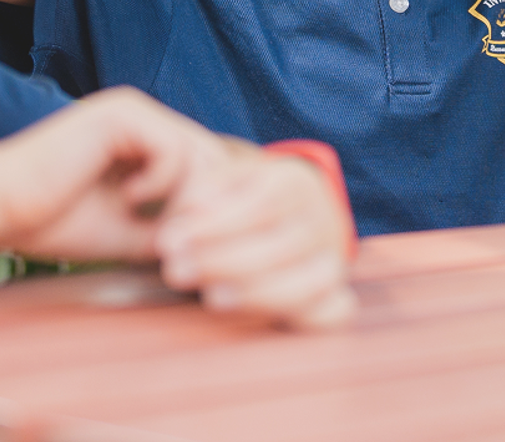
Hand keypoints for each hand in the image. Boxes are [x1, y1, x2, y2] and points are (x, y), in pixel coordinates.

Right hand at [0, 89, 229, 260]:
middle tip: (180, 240)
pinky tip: (129, 197)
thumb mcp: (133, 231)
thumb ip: (175, 226)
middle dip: (206, 205)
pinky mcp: (122, 112)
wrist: (1, 209)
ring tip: (159, 227)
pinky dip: (161, 182)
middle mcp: (143, 119)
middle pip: (214, 158)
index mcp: (144, 142)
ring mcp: (134, 111)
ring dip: (187, 198)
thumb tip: (223, 243)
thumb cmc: (55, 222)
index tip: (195, 245)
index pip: (208, 167)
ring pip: (201, 153)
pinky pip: (174, 148)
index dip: (212, 208)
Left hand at [158, 142, 356, 329]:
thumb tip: (190, 217)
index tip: (169, 243)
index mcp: (294, 182)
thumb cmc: (234, 202)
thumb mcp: (216, 183)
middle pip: (283, 246)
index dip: (215, 227)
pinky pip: (334, 313)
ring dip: (256, 295)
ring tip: (210, 299)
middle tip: (176, 272)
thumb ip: (199, 193)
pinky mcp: (335, 295)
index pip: (262, 204)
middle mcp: (322, 219)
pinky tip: (262, 321)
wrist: (278, 217)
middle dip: (223, 263)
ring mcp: (332, 260)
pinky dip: (306, 318)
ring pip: (310, 283)